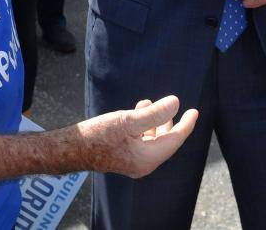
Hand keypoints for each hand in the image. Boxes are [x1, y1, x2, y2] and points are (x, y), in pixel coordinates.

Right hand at [80, 95, 198, 177]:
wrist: (70, 149)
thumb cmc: (97, 135)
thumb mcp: (127, 121)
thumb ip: (153, 113)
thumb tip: (176, 103)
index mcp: (148, 159)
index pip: (175, 140)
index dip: (186, 124)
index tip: (194, 111)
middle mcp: (143, 164)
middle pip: (165, 141)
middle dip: (170, 122)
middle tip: (175, 105)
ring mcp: (133, 162)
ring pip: (152, 139)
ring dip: (154, 121)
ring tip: (149, 102)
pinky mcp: (124, 156)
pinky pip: (141, 140)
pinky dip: (143, 125)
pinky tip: (137, 109)